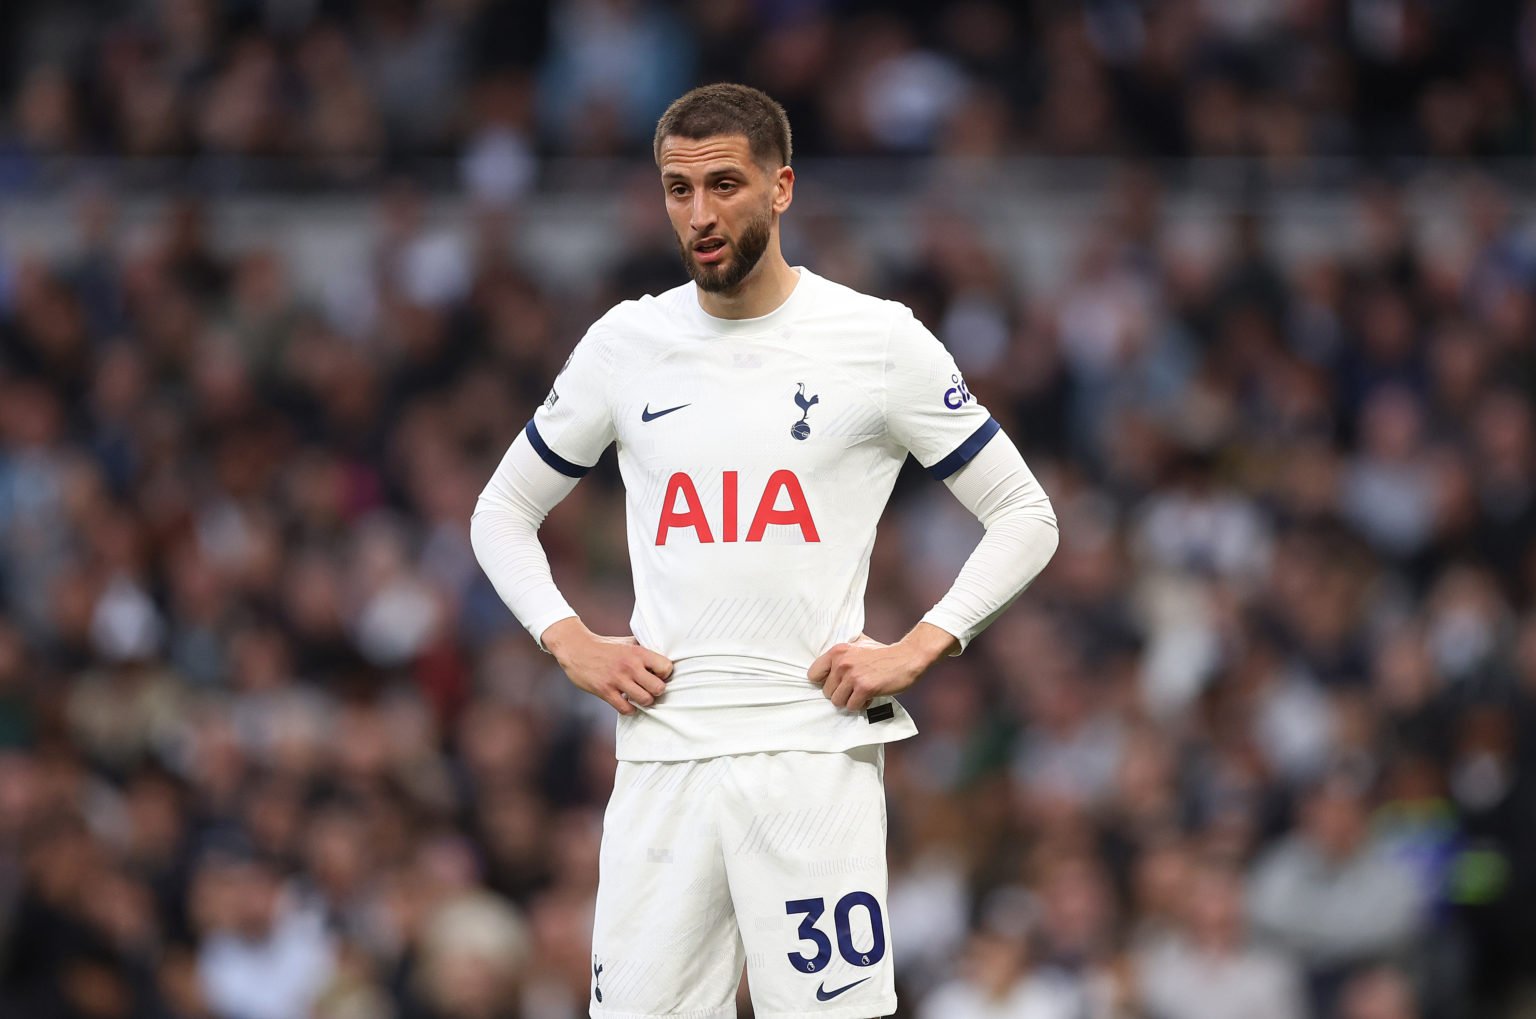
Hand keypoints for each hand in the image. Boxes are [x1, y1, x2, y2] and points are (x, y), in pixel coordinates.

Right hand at [541, 617, 672, 715]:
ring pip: (645, 700)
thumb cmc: (605, 646)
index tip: (657, 675)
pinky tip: (627, 703)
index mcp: (638, 652)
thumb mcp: (627, 641)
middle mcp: (630, 666)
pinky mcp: (605, 691)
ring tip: (639, 696)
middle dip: (656, 691)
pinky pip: (626, 709)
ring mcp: (617, 679)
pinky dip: (629, 709)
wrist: (576, 648)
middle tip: (650, 688)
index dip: (664, 674)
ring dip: (644, 701)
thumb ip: (644, 648)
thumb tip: (665, 656)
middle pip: (659, 688)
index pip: (666, 668)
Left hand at [807, 624, 955, 711]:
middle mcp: (842, 662)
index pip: (813, 674)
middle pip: (826, 692)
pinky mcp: (864, 688)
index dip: (824, 682)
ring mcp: (853, 676)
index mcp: (837, 652)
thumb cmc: (882, 653)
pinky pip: (852, 706)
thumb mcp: (859, 644)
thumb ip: (842, 653)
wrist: (907, 657)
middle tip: (854, 689)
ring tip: (861, 693)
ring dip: (850, 701)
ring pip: (837, 701)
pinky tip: (869, 696)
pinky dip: (861, 705)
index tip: (835, 683)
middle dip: (840, 694)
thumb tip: (825, 667)